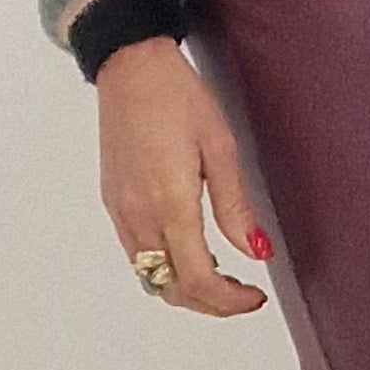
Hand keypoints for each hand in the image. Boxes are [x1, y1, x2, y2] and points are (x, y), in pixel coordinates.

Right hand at [95, 36, 269, 320]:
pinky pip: (137, 255)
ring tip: (221, 277)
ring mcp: (120, 211)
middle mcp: (138, 214)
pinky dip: (165, 269)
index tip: (254, 297)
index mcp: (169, 202)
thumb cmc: (177, 96)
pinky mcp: (113, 202)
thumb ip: (235, 207)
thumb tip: (256, 251)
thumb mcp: (221, 147)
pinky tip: (190, 252)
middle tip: (242, 295)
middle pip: (171, 289)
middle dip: (210, 304)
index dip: (229, 301)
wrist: (130, 66)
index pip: (197, 278)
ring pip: (150, 278)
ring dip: (186, 289)